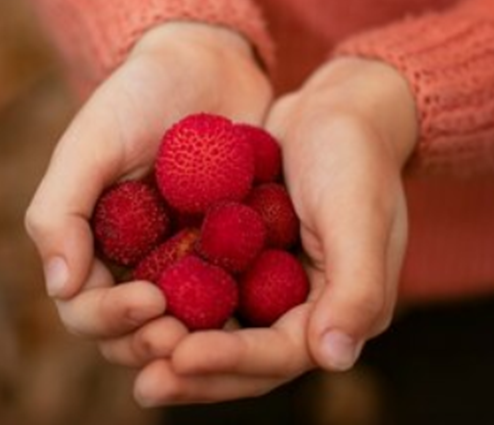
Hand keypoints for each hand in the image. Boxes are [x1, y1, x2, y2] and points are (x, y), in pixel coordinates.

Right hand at [24, 22, 271, 343]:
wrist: (208, 63)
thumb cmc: (140, 95)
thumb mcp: (92, 142)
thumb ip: (60, 209)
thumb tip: (59, 285)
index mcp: (95, 243)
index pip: (87, 307)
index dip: (111, 318)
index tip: (150, 302)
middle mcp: (140, 259)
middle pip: (136, 328)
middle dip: (153, 341)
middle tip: (183, 336)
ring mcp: (189, 255)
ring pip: (188, 322)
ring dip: (198, 338)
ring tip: (222, 336)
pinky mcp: (234, 246)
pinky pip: (237, 288)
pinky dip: (243, 304)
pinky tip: (264, 305)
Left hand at [108, 57, 417, 405]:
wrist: (337, 110)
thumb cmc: (355, 157)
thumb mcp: (360, 216)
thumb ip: (356, 287)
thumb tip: (334, 359)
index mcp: (346, 308)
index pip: (284, 354)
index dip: (233, 362)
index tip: (181, 356)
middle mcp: (312, 308)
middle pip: (249, 358)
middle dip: (199, 372)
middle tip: (146, 384)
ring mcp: (279, 285)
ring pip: (226, 331)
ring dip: (183, 345)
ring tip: (133, 353)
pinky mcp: (254, 260)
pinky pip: (214, 292)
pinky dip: (183, 303)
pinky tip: (141, 306)